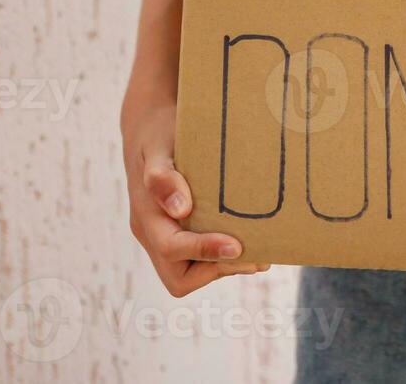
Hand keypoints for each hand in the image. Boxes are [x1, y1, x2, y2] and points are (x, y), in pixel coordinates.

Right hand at [124, 97, 268, 296]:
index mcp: (145, 215)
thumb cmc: (158, 133)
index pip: (171, 248)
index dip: (204, 251)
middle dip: (216, 270)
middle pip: (178, 278)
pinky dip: (223, 259)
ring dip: (224, 268)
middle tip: (254, 257)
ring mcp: (163, 236)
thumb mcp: (159, 147)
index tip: (237, 245)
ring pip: (190, 274)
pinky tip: (251, 242)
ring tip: (260, 254)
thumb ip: (163, 177)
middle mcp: (151, 232)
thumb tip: (180, 209)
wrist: (149, 126)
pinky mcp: (179, 233)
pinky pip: (198, 261)